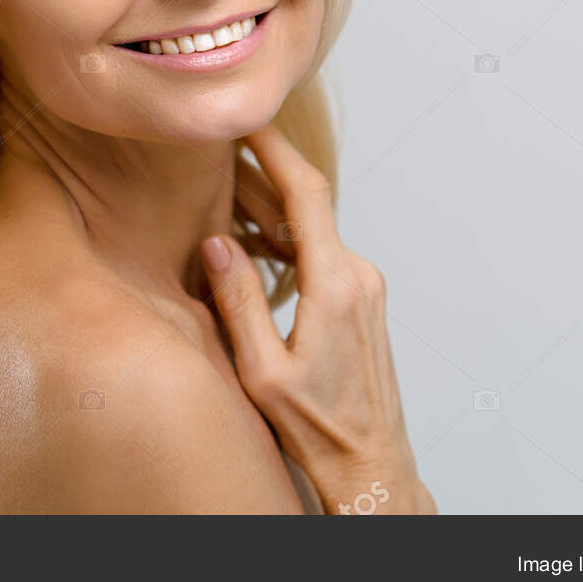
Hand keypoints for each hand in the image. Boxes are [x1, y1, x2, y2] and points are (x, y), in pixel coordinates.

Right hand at [200, 124, 436, 514]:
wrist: (371, 464)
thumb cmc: (316, 428)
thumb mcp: (262, 371)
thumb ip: (238, 302)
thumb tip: (216, 242)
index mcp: (335, 285)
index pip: (306, 192)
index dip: (274, 147)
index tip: (247, 116)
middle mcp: (358, 276)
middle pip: (306, 205)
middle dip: (259, 178)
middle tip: (211, 159)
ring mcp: (366, 287)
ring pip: (313, 230)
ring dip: (270, 213)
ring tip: (219, 200)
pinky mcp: (364, 300)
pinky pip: (322, 253)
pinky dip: (287, 241)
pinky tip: (253, 246)